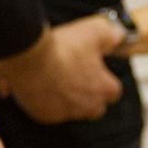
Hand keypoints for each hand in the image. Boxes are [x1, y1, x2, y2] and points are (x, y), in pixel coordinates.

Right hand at [0, 15, 124, 124]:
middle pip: (95, 108)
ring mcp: (65, 113)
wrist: (29, 58)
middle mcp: (87, 106)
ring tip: (55, 80)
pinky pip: (49, 112)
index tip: (96, 70)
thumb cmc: (63, 47)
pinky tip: (39, 86)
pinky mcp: (44, 115)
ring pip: (72, 111)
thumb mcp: (94, 31)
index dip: (105, 80)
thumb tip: (119, 36)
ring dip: (67, 99)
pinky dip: (46, 102)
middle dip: (88, 96)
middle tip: (75, 78)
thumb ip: (111, 34)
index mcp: (103, 88)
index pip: (113, 91)